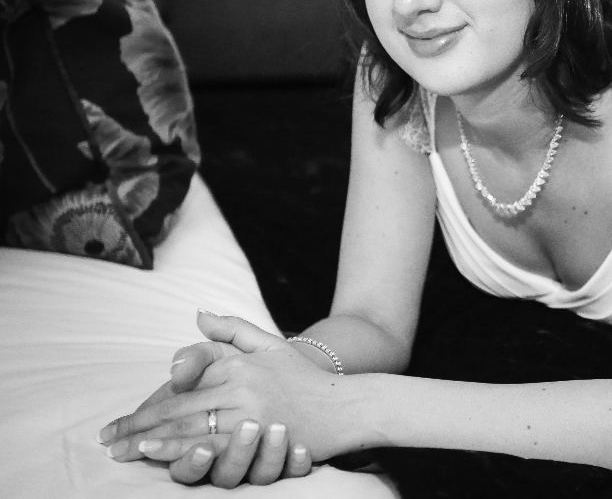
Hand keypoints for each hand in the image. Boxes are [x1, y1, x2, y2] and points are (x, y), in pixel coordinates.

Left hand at [99, 312, 336, 480]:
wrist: (346, 405)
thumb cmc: (307, 378)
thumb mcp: (270, 345)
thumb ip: (233, 331)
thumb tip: (198, 315)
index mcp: (237, 362)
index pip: (182, 384)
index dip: (148, 404)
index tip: (123, 421)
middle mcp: (238, 382)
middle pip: (177, 405)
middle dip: (138, 425)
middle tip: (108, 439)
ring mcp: (248, 408)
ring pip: (188, 424)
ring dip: (150, 438)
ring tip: (123, 448)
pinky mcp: (258, 432)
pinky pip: (211, 441)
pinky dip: (180, 448)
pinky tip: (159, 454)